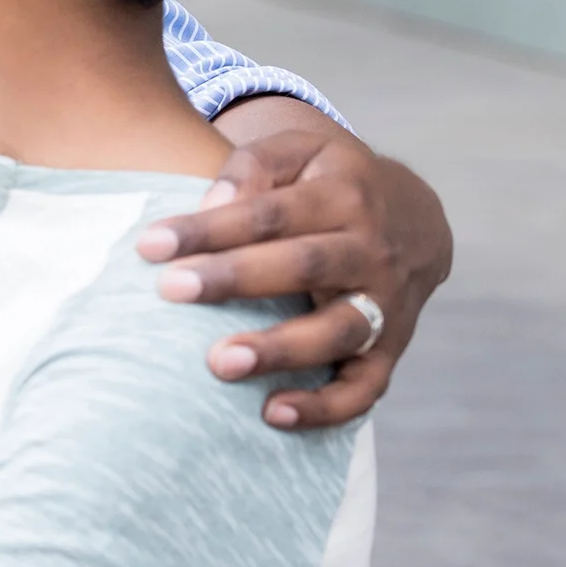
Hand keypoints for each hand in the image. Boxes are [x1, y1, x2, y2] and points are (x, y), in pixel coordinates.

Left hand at [138, 105, 451, 429]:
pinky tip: (271, 415)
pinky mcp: (390, 350)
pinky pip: (365, 388)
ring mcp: (386, 305)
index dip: (210, 228)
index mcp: (345, 196)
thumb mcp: (301, 151)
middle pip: (304, 265)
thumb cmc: (328, 182)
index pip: (270, 213)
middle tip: (171, 289)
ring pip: (339, 331)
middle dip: (236, 279)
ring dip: (280, 351)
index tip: (150, 245)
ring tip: (219, 363)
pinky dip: (325, 407)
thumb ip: (254, 168)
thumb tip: (210, 204)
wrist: (415, 218)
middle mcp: (371, 251)